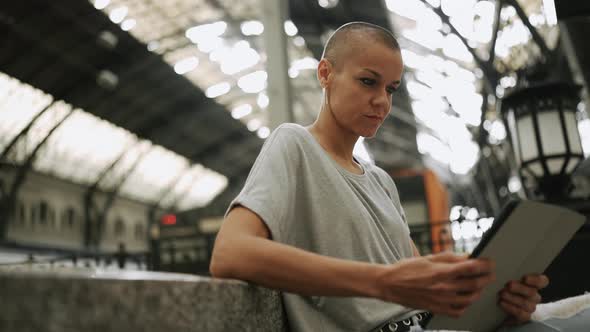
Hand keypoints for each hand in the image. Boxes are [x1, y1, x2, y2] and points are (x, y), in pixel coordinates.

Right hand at [376, 252, 494, 316]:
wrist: (389, 284)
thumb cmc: (406, 269)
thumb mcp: (428, 257)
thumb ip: (449, 258)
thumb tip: (467, 256)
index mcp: (441, 272)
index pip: (471, 268)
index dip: (484, 264)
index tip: (489, 262)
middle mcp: (443, 288)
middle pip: (475, 284)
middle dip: (486, 277)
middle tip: (489, 273)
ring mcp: (441, 301)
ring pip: (470, 298)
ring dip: (479, 291)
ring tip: (479, 285)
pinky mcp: (437, 309)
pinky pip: (459, 311)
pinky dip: (466, 305)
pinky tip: (464, 298)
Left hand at [499, 274, 548, 324]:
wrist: (501, 306)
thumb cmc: (505, 287)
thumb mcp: (507, 278)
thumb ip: (509, 273)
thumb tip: (498, 263)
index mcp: (534, 284)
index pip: (542, 281)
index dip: (536, 280)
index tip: (525, 278)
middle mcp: (534, 296)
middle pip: (532, 292)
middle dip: (519, 288)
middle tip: (508, 285)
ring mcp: (530, 307)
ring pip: (526, 303)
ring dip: (513, 298)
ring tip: (502, 294)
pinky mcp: (524, 316)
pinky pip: (521, 314)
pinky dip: (511, 308)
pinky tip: (501, 303)